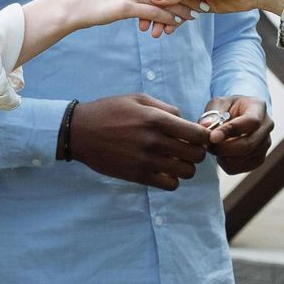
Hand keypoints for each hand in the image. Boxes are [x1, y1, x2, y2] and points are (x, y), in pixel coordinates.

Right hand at [68, 94, 211, 189]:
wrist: (80, 132)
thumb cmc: (110, 111)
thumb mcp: (138, 99)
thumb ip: (166, 108)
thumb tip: (186, 121)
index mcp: (156, 119)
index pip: (198, 134)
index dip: (203, 136)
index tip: (197, 136)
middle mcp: (153, 141)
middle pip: (196, 155)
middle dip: (196, 151)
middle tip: (186, 148)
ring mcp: (146, 161)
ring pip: (186, 172)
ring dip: (184, 167)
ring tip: (174, 159)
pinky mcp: (137, 176)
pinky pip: (170, 185)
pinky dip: (171, 179)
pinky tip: (163, 170)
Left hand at [199, 95, 273, 173]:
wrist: (238, 116)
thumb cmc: (228, 108)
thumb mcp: (218, 103)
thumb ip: (212, 113)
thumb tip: (206, 126)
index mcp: (258, 107)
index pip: (250, 122)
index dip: (230, 131)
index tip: (213, 137)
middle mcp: (267, 126)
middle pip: (248, 145)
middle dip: (223, 148)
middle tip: (208, 145)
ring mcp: (265, 144)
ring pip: (242, 158)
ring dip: (223, 155)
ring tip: (214, 146)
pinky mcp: (259, 158)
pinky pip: (240, 168)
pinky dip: (226, 164)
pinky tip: (222, 153)